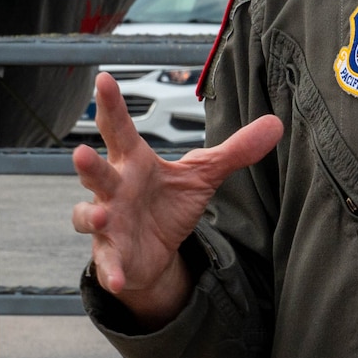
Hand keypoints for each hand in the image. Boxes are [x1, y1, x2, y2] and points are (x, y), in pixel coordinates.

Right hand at [72, 72, 283, 326]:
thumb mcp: (203, 175)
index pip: (121, 130)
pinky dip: (110, 270)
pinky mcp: (112, 255)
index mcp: (134, 163)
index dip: (112, 105)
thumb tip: (276, 123)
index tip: (103, 79)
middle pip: (97, 173)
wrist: (155, 253)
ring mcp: (108, 223)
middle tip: (81, 152)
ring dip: (91, 216)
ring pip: (88, 216)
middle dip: (88, 165)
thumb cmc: (169, 204)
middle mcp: (114, 189)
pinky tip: (117, 279)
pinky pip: (108, 263)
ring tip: (102, 216)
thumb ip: (235, 151)